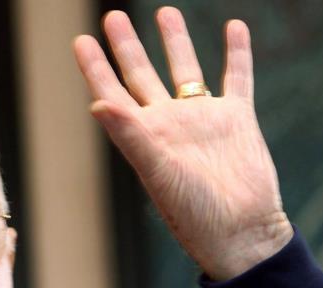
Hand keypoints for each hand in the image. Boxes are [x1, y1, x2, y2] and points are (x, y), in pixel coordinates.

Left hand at [73, 8, 292, 279]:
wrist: (242, 231)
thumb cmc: (194, 212)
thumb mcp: (158, 172)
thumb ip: (130, 136)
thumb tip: (96, 103)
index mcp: (144, 136)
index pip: (112, 93)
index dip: (94, 67)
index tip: (80, 40)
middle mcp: (169, 124)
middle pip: (141, 75)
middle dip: (126, 46)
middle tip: (112, 17)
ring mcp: (202, 119)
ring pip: (186, 70)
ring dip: (175, 42)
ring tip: (165, 12)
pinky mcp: (237, 120)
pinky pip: (237, 77)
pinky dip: (237, 53)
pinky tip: (234, 27)